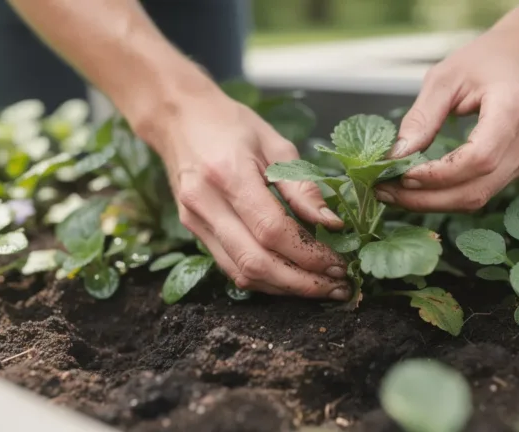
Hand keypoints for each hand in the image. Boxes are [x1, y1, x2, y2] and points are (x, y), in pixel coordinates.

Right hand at [139, 89, 350, 299]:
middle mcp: (206, 203)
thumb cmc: (231, 124)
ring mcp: (195, 221)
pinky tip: (290, 277)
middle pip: (256, 262)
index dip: (310, 254)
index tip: (339, 264)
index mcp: (229, 174)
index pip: (273, 230)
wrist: (179, 117)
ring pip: (241, 273)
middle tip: (336, 287)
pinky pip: (230, 267)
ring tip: (319, 287)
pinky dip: (263, 279)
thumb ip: (303, 187)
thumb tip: (332, 224)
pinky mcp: (194, 231)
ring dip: (284, 288)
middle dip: (301, 282)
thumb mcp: (276, 144)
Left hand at [375, 24, 518, 212]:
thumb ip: (422, 117)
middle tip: (386, 192)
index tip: (403, 175)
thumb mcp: (446, 76)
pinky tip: (421, 188)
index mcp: (514, 107)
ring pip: (478, 197)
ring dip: (434, 202)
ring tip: (397, 193)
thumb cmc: (489, 59)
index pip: (479, 157)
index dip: (439, 175)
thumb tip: (397, 156)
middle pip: (476, 189)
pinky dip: (449, 195)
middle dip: (426, 199)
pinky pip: (482, 190)